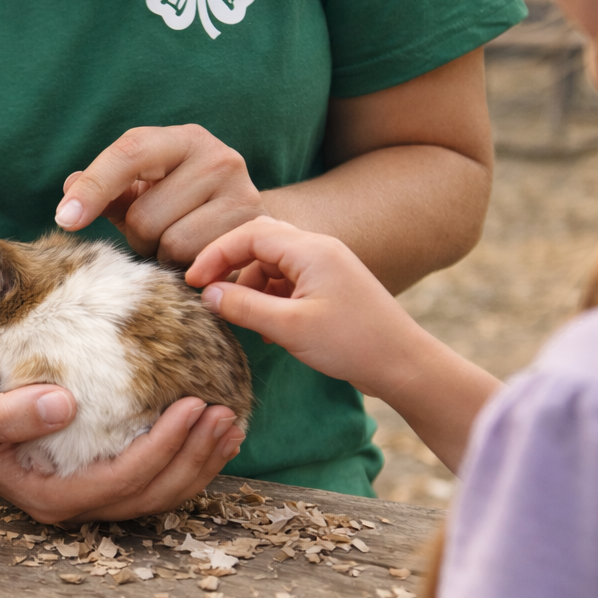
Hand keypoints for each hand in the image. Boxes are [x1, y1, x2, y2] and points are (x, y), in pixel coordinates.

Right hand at [0, 369, 245, 523]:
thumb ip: (7, 411)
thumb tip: (65, 407)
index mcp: (42, 493)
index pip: (115, 483)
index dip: (161, 450)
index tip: (190, 407)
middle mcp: (67, 502)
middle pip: (146, 496)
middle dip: (193, 458)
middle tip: (224, 412)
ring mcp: (82, 492)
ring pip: (156, 495)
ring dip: (199, 462)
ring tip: (230, 422)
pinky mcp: (92, 474)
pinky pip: (149, 479)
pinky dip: (185, 459)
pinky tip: (209, 432)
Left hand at [54, 124, 266, 264]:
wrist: (246, 229)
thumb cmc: (182, 208)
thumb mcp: (143, 193)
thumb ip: (107, 190)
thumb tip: (69, 185)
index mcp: (182, 140)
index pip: (129, 153)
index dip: (92, 188)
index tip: (64, 219)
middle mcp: (217, 156)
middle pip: (143, 215)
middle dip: (139, 236)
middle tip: (158, 233)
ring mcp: (240, 191)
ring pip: (168, 243)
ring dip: (163, 255)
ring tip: (181, 244)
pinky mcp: (251, 229)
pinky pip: (195, 262)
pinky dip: (187, 269)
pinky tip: (200, 258)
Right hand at [184, 216, 432, 398]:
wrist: (404, 364)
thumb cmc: (353, 343)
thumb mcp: (289, 328)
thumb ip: (244, 307)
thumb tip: (207, 294)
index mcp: (311, 249)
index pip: (249, 234)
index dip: (216, 254)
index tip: (192, 282)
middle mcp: (319, 249)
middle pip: (260, 243)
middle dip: (230, 266)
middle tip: (207, 292)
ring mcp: (327, 268)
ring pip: (273, 265)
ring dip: (251, 287)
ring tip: (242, 319)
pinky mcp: (331, 288)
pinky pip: (290, 283)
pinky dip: (271, 300)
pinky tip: (270, 331)